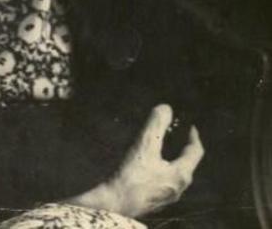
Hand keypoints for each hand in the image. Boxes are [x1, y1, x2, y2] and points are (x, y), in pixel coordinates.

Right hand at [72, 104, 203, 218]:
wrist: (116, 204)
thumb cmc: (133, 175)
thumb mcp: (145, 144)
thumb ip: (157, 123)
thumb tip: (166, 108)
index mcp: (181, 174)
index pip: (196, 151)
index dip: (193, 135)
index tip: (189, 124)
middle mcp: (178, 187)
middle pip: (186, 162)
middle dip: (181, 145)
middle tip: (173, 131)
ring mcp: (167, 196)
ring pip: (174, 171)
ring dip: (171, 155)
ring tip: (159, 143)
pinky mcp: (154, 199)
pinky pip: (164, 179)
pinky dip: (161, 165)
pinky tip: (147, 161)